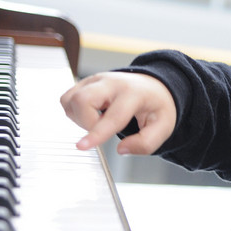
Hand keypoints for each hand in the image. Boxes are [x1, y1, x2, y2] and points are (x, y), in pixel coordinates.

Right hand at [60, 71, 176, 153]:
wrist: (153, 86)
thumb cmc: (156, 106)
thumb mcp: (164, 127)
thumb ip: (146, 143)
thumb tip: (121, 150)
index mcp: (134, 93)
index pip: (112, 116)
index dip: (97, 133)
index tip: (81, 146)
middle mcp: (112, 82)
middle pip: (82, 100)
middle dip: (86, 123)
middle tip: (103, 128)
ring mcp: (96, 80)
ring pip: (70, 100)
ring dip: (80, 118)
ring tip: (100, 120)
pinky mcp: (85, 82)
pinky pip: (66, 99)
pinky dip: (75, 112)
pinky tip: (92, 114)